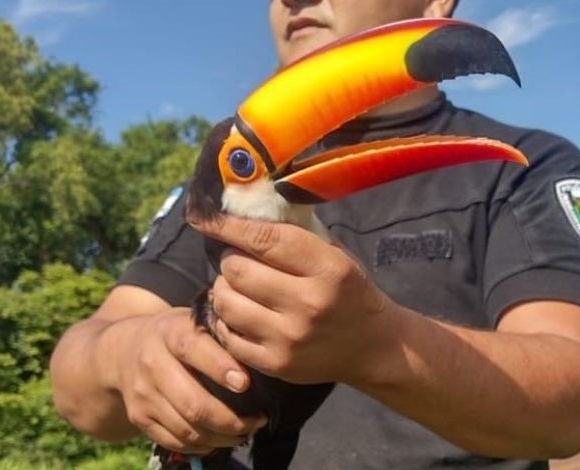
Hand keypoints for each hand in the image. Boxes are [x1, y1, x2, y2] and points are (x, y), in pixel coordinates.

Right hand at [106, 307, 267, 453]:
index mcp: (170, 332)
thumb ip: (220, 333)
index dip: (220, 368)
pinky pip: (175, 441)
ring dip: (221, 437)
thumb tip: (259, 354)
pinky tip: (222, 440)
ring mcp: (143, 394)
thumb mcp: (193, 321)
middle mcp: (152, 363)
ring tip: (246, 432)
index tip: (245, 383)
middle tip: (258, 420)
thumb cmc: (175, 334)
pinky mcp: (139, 418)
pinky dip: (202, 446)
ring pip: (186, 428)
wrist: (122, 350)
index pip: (193, 349)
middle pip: (192, 403)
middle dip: (230, 419)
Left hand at [189, 216, 395, 385]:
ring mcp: (289, 338)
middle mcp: (308, 304)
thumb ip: (296, 237)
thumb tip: (245, 214)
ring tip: (235, 285)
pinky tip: (238, 312)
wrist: (372, 347)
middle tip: (237, 258)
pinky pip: (228, 335)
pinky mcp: (275, 364)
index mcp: (329, 269)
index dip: (229, 226)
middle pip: (238, 271)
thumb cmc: (350, 292)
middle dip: (229, 259)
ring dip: (223, 288)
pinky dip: (225, 319)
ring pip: (226, 302)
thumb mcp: (336, 255)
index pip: (265, 239)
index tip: (207, 217)